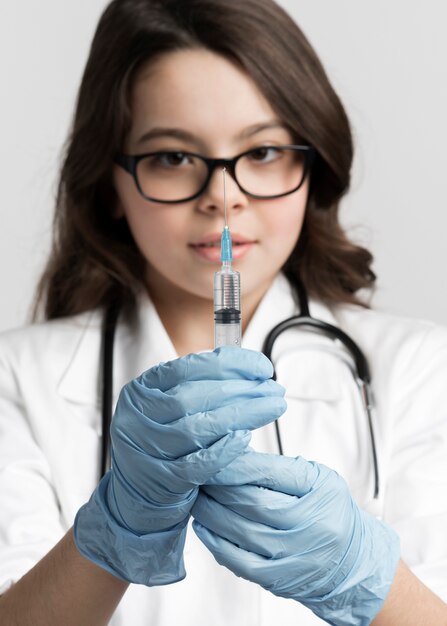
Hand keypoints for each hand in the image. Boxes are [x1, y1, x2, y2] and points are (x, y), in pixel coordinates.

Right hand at [73, 348, 285, 585]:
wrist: (138, 497)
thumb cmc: (165, 445)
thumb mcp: (170, 410)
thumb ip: (201, 388)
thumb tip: (248, 370)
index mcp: (141, 391)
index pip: (189, 366)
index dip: (231, 364)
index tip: (263, 367)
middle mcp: (137, 418)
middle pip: (194, 396)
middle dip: (242, 390)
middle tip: (275, 390)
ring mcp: (145, 450)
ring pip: (197, 428)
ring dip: (242, 415)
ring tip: (273, 408)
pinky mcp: (160, 481)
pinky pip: (198, 464)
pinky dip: (225, 450)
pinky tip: (246, 439)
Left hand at [192, 451, 399, 625]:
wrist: (352, 561)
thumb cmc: (329, 511)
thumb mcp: (317, 478)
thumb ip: (278, 467)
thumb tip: (232, 453)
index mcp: (320, 491)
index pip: (269, 472)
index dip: (235, 463)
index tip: (213, 452)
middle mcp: (309, 525)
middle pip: (251, 501)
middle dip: (218, 485)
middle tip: (197, 471)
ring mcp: (293, 555)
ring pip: (240, 529)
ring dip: (211, 510)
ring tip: (197, 494)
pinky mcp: (278, 579)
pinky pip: (238, 560)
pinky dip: (215, 542)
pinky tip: (203, 526)